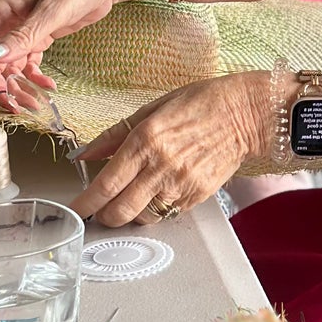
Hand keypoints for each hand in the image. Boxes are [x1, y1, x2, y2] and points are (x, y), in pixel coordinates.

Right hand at [0, 0, 172, 107]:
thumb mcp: (52, 11)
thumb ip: (23, 36)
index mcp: (0, 7)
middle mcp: (6, 19)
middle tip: (14, 106)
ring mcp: (22, 28)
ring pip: (7, 65)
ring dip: (17, 86)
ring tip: (34, 102)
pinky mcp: (39, 35)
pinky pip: (27, 63)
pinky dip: (34, 78)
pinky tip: (48, 87)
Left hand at [71, 74, 270, 225]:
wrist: (245, 114)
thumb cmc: (202, 103)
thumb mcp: (153, 108)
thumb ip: (116, 134)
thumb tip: (86, 152)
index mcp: (145, 140)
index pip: (106, 184)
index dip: (86, 203)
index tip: (76, 209)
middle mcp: (161, 166)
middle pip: (120, 211)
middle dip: (104, 217)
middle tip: (100, 211)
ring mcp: (182, 184)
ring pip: (144, 218)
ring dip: (132, 214)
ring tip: (132, 200)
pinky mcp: (198, 195)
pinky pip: (168, 213)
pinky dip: (157, 209)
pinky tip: (159, 193)